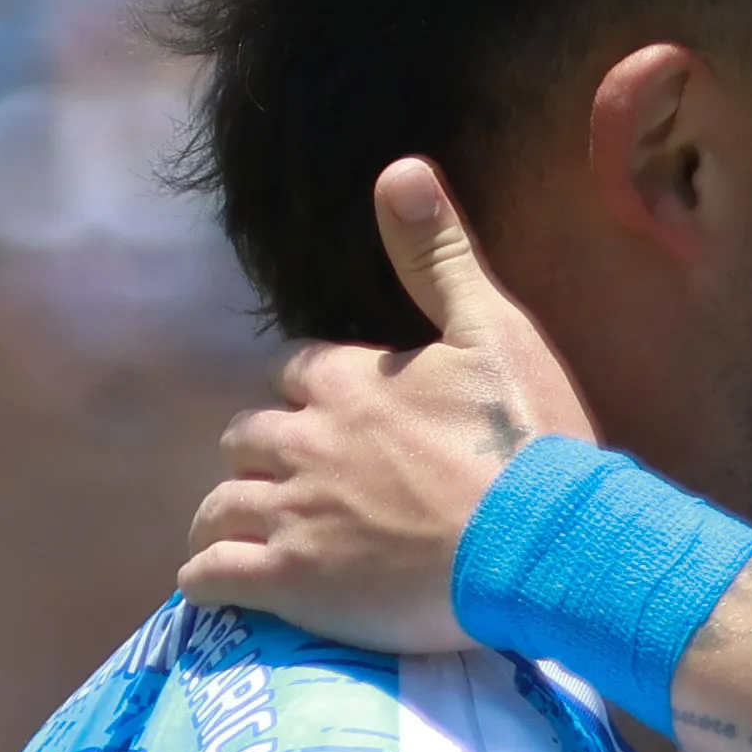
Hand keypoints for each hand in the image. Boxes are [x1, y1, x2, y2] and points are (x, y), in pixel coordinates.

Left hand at [176, 160, 590, 654]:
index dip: (315, 395)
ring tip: (241, 533)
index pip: (297, 373)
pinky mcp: (291, 583)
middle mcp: (305, 440)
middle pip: (248, 437)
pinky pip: (213, 575)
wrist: (545, 547)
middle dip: (263, 453)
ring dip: (227, 514)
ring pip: (222, 504)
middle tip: (292, 481)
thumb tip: (400, 168)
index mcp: (347, 380)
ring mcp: (293, 515)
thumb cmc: (530, 443)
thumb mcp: (494, 331)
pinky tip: (211, 583)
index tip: (340, 420)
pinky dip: (206, 578)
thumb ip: (439, 256)